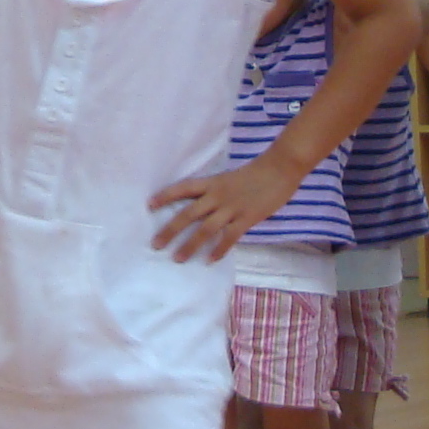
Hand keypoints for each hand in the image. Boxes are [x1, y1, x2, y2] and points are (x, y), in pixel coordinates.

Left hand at [150, 157, 296, 264]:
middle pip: (188, 214)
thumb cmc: (255, 173)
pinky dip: (219, 250)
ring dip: (190, 245)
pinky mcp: (247, 218)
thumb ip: (216, 192)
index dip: (166, 196)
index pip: (184, 188)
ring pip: (205, 229)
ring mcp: (232, 208)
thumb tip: (202, 208)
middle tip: (156, 244)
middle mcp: (217, 195)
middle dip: (170, 230)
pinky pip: (229, 237)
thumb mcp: (229, 179)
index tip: (149, 205)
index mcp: (212, 182)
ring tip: (177, 258)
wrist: (280, 168)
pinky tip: (209, 261)